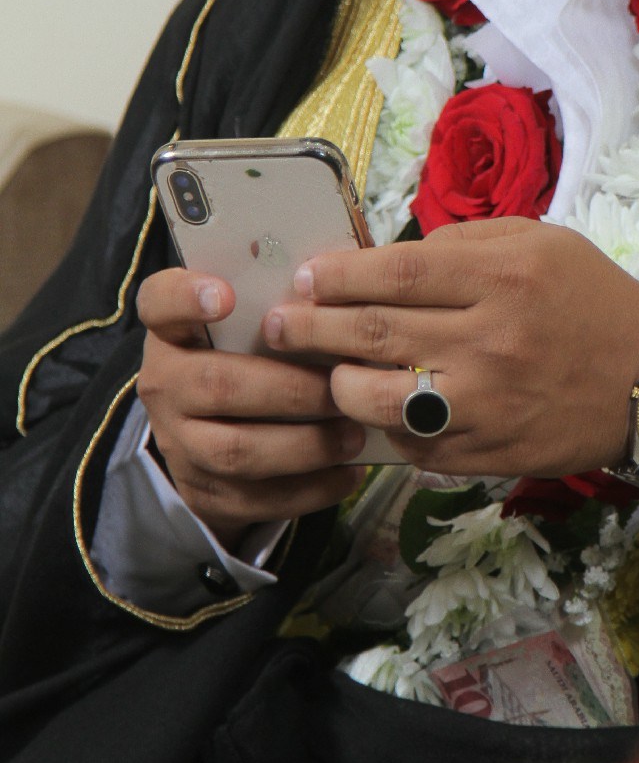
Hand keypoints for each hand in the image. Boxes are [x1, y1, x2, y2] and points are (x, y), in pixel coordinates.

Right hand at [136, 268, 367, 552]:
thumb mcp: (254, 321)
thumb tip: (353, 265)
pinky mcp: (204, 491)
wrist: (210, 436)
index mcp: (174, 330)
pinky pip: (257, 497)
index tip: (225, 294)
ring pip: (238, 450)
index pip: (159, 302)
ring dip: (305, 444)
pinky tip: (348, 472)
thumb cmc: (251, 356)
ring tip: (354, 433)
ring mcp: (180, 443)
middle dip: (288, 388)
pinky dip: (310, 487)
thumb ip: (285, 296)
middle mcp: (164, 384)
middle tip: (341, 385)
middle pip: (216, 385)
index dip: (187, 296)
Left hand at [262, 218, 638, 477]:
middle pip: (372, 331)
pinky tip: (372, 411)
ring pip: (376, 397)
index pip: (395, 272)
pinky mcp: (485, 452)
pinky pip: (409, 443)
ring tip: (320, 371)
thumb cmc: (592, 301)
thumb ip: (465, 242)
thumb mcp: (542, 243)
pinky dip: (381, 427)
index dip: (337, 274)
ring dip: (334, 383)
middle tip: (278, 323)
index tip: (305, 276)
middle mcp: (490, 340)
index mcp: (503, 277)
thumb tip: (388, 258)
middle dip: (310, 326)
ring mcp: (486, 403)